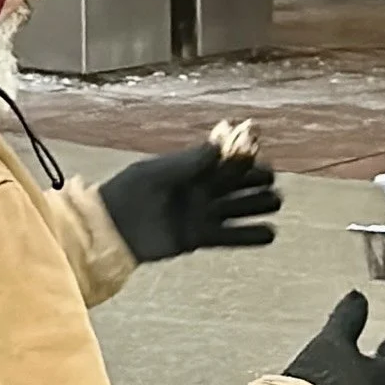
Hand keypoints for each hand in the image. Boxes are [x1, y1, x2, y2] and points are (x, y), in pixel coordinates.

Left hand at [99, 144, 280, 263]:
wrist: (111, 226)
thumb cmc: (130, 191)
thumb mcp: (158, 171)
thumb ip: (188, 162)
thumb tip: (219, 146)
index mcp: (193, 167)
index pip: (228, 159)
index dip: (246, 156)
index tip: (260, 154)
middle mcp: (203, 189)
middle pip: (241, 182)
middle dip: (257, 179)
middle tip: (268, 180)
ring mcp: (203, 213)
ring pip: (242, 207)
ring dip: (259, 204)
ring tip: (274, 201)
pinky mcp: (200, 237)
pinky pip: (232, 237)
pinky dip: (252, 235)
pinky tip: (270, 233)